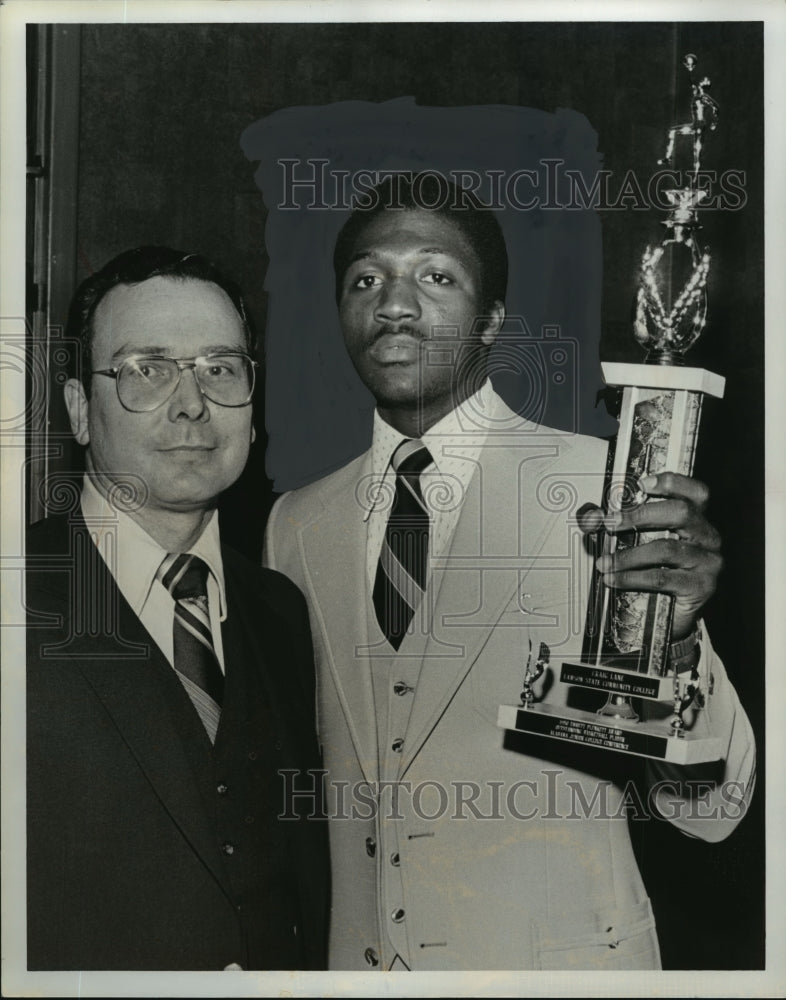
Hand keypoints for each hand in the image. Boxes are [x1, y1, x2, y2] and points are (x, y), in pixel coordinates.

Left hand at [577, 472, 722, 639]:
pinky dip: (631, 578)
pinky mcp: (700, 586)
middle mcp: (707, 537)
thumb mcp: (638, 543)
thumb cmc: (656, 571)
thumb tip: (590, 517)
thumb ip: (616, 525)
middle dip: (640, 515)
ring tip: (605, 562)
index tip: (643, 484)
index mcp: (696, 520)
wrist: (671, 614)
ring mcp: (708, 562)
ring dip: (628, 555)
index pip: (695, 492)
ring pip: (666, 548)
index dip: (672, 483)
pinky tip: (614, 579)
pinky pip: (661, 578)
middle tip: (611, 522)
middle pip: (681, 513)